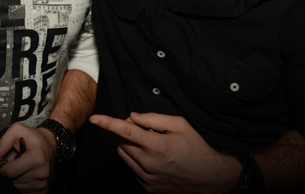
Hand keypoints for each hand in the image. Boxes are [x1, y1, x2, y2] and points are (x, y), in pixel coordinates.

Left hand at [0, 123, 56, 193]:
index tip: (9, 160)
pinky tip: (27, 175)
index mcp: (37, 157)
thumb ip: (1, 145)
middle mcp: (42, 172)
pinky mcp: (44, 190)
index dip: (4, 166)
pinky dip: (22, 186)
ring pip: (18, 188)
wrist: (51, 144)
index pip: (9, 172)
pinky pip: (25, 193)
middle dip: (11, 172)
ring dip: (17, 179)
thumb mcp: (17, 131)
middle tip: (19, 162)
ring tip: (23, 167)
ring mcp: (43, 183)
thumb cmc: (34, 138)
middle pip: (13, 181)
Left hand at [90, 112, 237, 192]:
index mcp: (157, 146)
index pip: (125, 131)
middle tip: (138, 125)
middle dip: (124, 130)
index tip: (94, 118)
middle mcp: (149, 163)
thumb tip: (133, 117)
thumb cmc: (196, 149)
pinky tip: (150, 155)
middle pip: (122, 142)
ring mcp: (147, 178)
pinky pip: (131, 168)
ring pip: (123, 155)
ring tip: (146, 140)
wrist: (209, 179)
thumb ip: (154, 118)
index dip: (108, 123)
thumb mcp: (180, 125)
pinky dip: (134, 157)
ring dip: (127, 144)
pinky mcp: (147, 187)